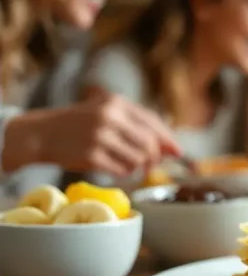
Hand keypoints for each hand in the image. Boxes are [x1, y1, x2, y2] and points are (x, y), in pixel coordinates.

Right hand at [38, 94, 179, 174]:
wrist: (41, 133)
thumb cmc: (80, 125)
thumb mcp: (107, 113)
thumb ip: (138, 126)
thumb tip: (174, 149)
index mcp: (116, 102)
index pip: (153, 122)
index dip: (168, 140)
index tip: (177, 153)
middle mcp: (109, 116)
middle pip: (149, 144)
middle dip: (155, 158)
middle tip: (151, 166)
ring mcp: (99, 136)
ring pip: (137, 159)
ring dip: (137, 167)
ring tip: (127, 165)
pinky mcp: (91, 156)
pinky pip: (121, 170)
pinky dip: (123, 173)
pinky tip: (115, 169)